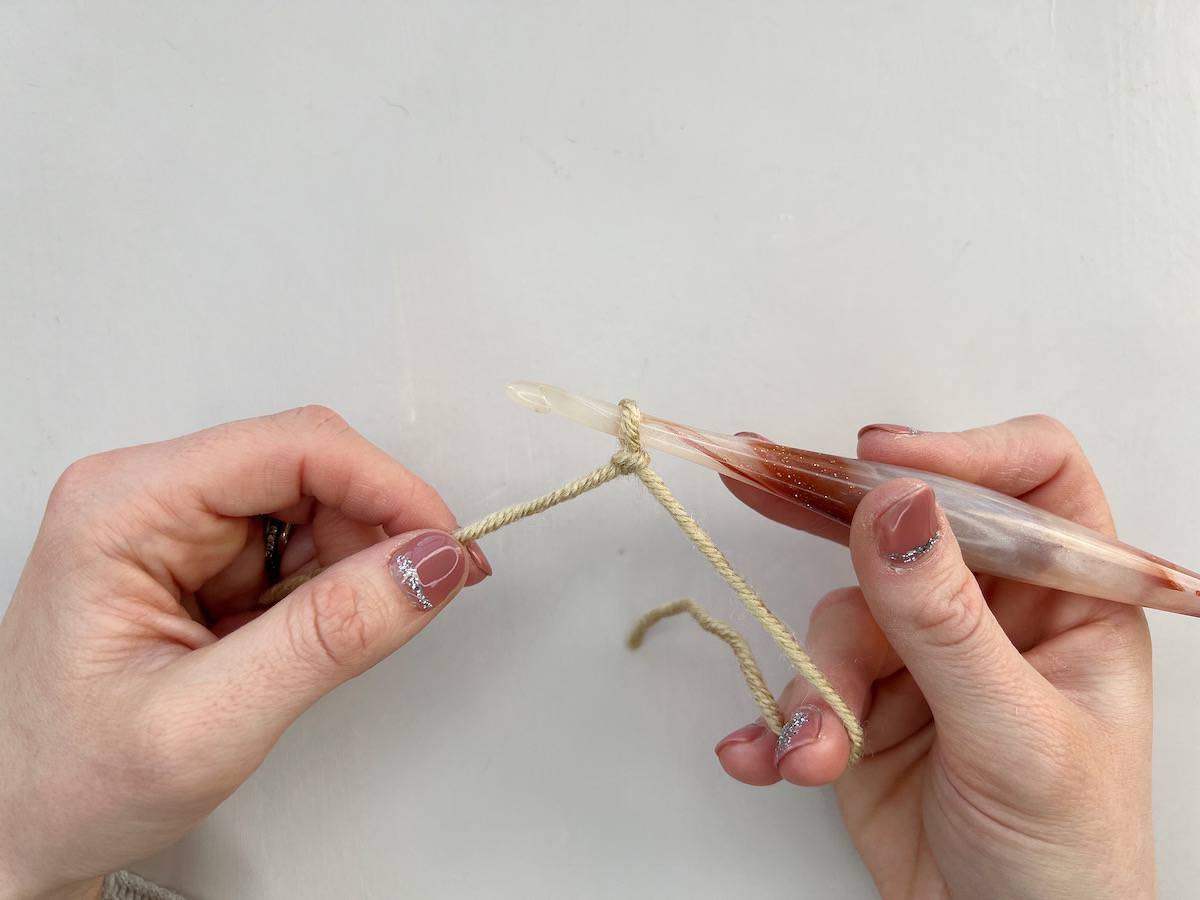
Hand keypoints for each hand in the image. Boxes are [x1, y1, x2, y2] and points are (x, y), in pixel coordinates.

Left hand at [0, 406, 488, 898]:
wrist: (17, 827)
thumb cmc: (65, 780)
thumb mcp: (209, 722)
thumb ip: (330, 637)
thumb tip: (428, 566)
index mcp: (125, 507)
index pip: (292, 448)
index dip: (386, 488)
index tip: (445, 546)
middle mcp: (151, 497)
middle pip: (312, 468)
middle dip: (376, 534)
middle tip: (414, 602)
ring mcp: (178, 526)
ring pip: (316, 506)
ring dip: (352, 570)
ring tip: (317, 649)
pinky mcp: (204, 558)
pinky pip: (301, 547)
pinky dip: (330, 592)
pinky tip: (300, 643)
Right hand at [714, 416, 1153, 898]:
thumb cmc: (1067, 861)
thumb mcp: (1015, 735)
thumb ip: (947, 623)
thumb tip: (897, 508)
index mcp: (1068, 601)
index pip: (1031, 481)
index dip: (961, 452)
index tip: (880, 458)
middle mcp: (993, 614)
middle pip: (905, 533)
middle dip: (834, 537)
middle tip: (759, 483)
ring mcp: (922, 659)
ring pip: (840, 618)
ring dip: (815, 685)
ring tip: (817, 750)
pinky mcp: (865, 709)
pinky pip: (804, 684)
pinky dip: (778, 720)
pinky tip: (765, 755)